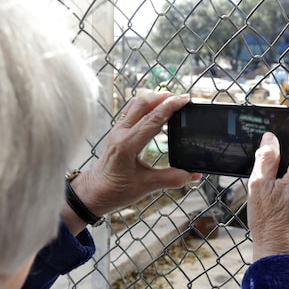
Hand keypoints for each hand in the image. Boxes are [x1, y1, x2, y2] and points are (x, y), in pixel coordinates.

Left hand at [64, 92, 199, 232]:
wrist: (94, 192)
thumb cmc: (116, 190)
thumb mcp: (147, 186)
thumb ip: (172, 179)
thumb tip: (193, 175)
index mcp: (127, 146)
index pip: (152, 119)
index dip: (170, 107)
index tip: (185, 99)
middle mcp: (121, 133)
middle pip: (142, 104)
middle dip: (163, 97)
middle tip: (182, 97)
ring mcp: (117, 130)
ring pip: (135, 104)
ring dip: (154, 98)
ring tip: (172, 98)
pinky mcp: (118, 131)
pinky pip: (132, 110)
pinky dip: (146, 105)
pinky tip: (156, 108)